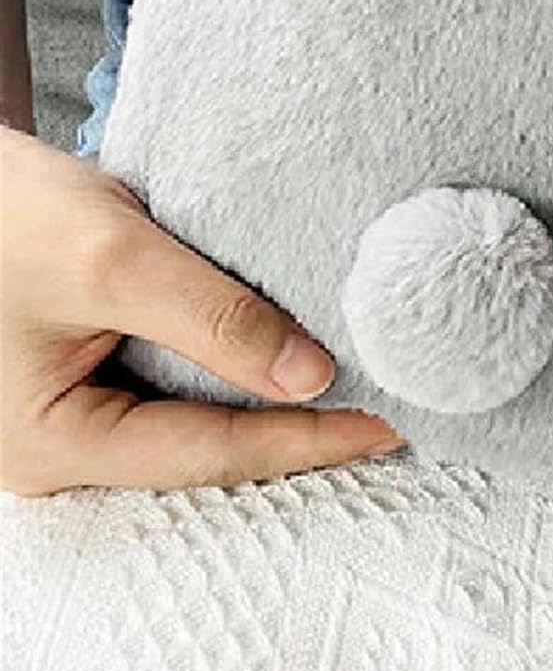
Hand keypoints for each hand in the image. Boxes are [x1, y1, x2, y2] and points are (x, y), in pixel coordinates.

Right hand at [1, 129, 400, 495]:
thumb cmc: (6, 216)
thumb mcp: (113, 260)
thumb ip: (212, 319)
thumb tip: (311, 378)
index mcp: (52, 445)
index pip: (211, 454)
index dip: (308, 440)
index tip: (390, 425)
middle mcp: (66, 448)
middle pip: (209, 450)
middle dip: (300, 431)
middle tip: (395, 411)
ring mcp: (82, 414)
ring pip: (202, 420)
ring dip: (278, 401)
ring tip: (367, 386)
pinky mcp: (102, 374)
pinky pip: (187, 386)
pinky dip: (247, 371)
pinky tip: (303, 353)